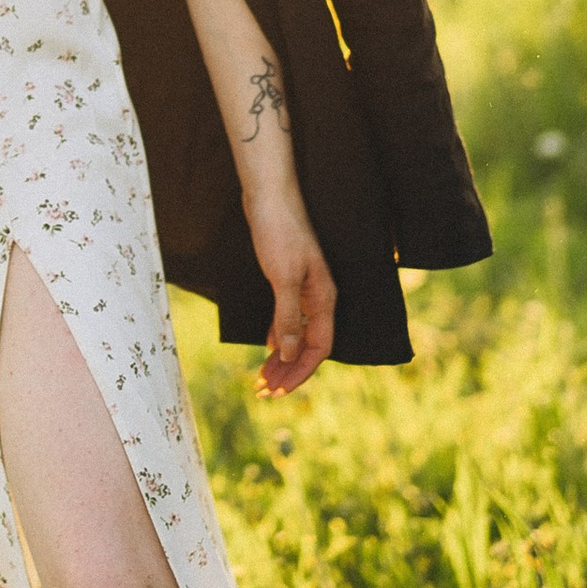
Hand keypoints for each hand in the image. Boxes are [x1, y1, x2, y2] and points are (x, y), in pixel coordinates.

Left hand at [249, 182, 335, 397]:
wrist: (269, 195)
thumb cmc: (279, 231)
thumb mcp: (283, 277)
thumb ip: (287, 316)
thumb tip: (288, 354)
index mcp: (323, 298)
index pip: (319, 348)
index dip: (299, 372)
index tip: (279, 391)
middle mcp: (318, 297)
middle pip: (308, 345)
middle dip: (288, 371)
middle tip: (265, 392)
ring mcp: (304, 288)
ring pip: (297, 333)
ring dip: (281, 357)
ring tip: (263, 377)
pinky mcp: (288, 279)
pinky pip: (288, 318)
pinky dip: (277, 335)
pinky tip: (267, 346)